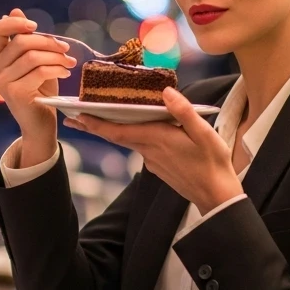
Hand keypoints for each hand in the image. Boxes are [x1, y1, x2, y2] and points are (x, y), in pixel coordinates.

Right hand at [0, 9, 77, 144]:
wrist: (40, 125)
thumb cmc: (39, 91)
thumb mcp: (35, 61)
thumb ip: (26, 40)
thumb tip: (15, 11)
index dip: (16, 22)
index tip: (35, 26)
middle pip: (21, 42)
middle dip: (49, 42)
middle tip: (66, 50)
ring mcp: (2, 82)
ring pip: (32, 56)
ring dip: (56, 57)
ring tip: (69, 63)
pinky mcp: (14, 93)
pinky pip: (39, 71)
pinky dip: (57, 69)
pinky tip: (66, 72)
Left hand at [64, 87, 243, 213]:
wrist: (217, 197)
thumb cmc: (213, 163)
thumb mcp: (205, 133)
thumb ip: (184, 112)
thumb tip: (166, 92)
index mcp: (157, 139)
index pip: (118, 131)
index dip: (96, 123)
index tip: (77, 115)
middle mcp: (149, 151)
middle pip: (115, 136)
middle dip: (93, 126)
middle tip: (72, 116)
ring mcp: (152, 161)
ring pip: (126, 141)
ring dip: (109, 130)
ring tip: (93, 119)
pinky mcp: (158, 166)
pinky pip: (139, 147)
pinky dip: (129, 136)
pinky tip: (132, 129)